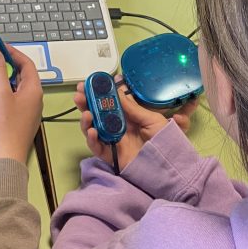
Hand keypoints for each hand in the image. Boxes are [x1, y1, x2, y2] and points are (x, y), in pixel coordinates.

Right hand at [0, 46, 43, 163]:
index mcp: (34, 91)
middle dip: (7, 63)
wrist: (5, 158)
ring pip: (17, 86)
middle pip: (22, 74)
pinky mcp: (20, 119)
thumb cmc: (5, 128)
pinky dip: (3, 90)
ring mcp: (28, 110)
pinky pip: (13, 97)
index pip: (27, 64)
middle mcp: (34, 99)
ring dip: (4, 76)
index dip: (13, 52)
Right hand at [74, 76, 195, 171]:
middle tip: (79, 94)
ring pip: (92, 129)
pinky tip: (93, 131)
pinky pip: (97, 147)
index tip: (90, 83)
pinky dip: (92, 139)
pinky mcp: (110, 155)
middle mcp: (116, 127)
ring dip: (86, 120)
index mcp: (127, 117)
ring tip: (86, 113)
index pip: (108, 103)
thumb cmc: (164, 141)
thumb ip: (133, 108)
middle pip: (96, 114)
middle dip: (86, 103)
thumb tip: (117, 91)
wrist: (168, 165)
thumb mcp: (152, 119)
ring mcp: (112, 141)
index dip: (98, 93)